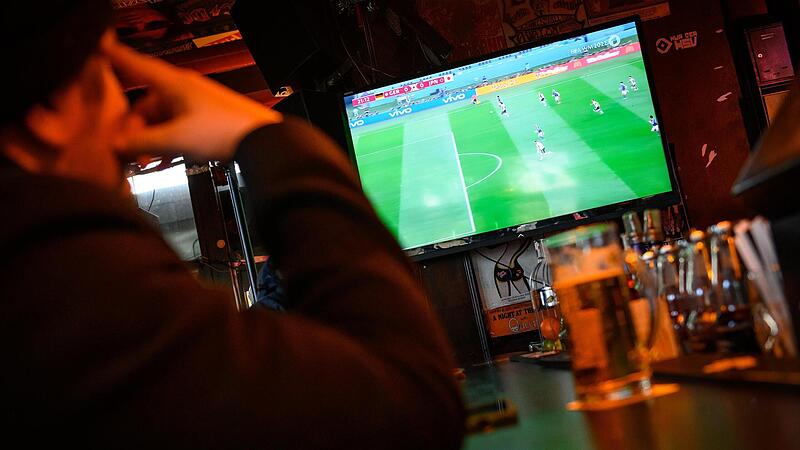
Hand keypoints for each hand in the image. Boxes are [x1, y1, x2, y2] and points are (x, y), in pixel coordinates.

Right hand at [102, 37, 281, 161]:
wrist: (262, 140)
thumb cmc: (223, 131)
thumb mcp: (176, 139)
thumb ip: (143, 143)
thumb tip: (117, 145)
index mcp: (173, 84)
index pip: (136, 65)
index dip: (115, 57)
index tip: (97, 48)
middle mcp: (182, 89)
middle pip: (145, 104)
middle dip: (134, 129)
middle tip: (128, 153)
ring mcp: (194, 104)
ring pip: (160, 119)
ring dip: (150, 140)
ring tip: (146, 162)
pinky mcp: (204, 119)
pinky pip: (176, 127)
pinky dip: (166, 142)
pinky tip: (162, 161)